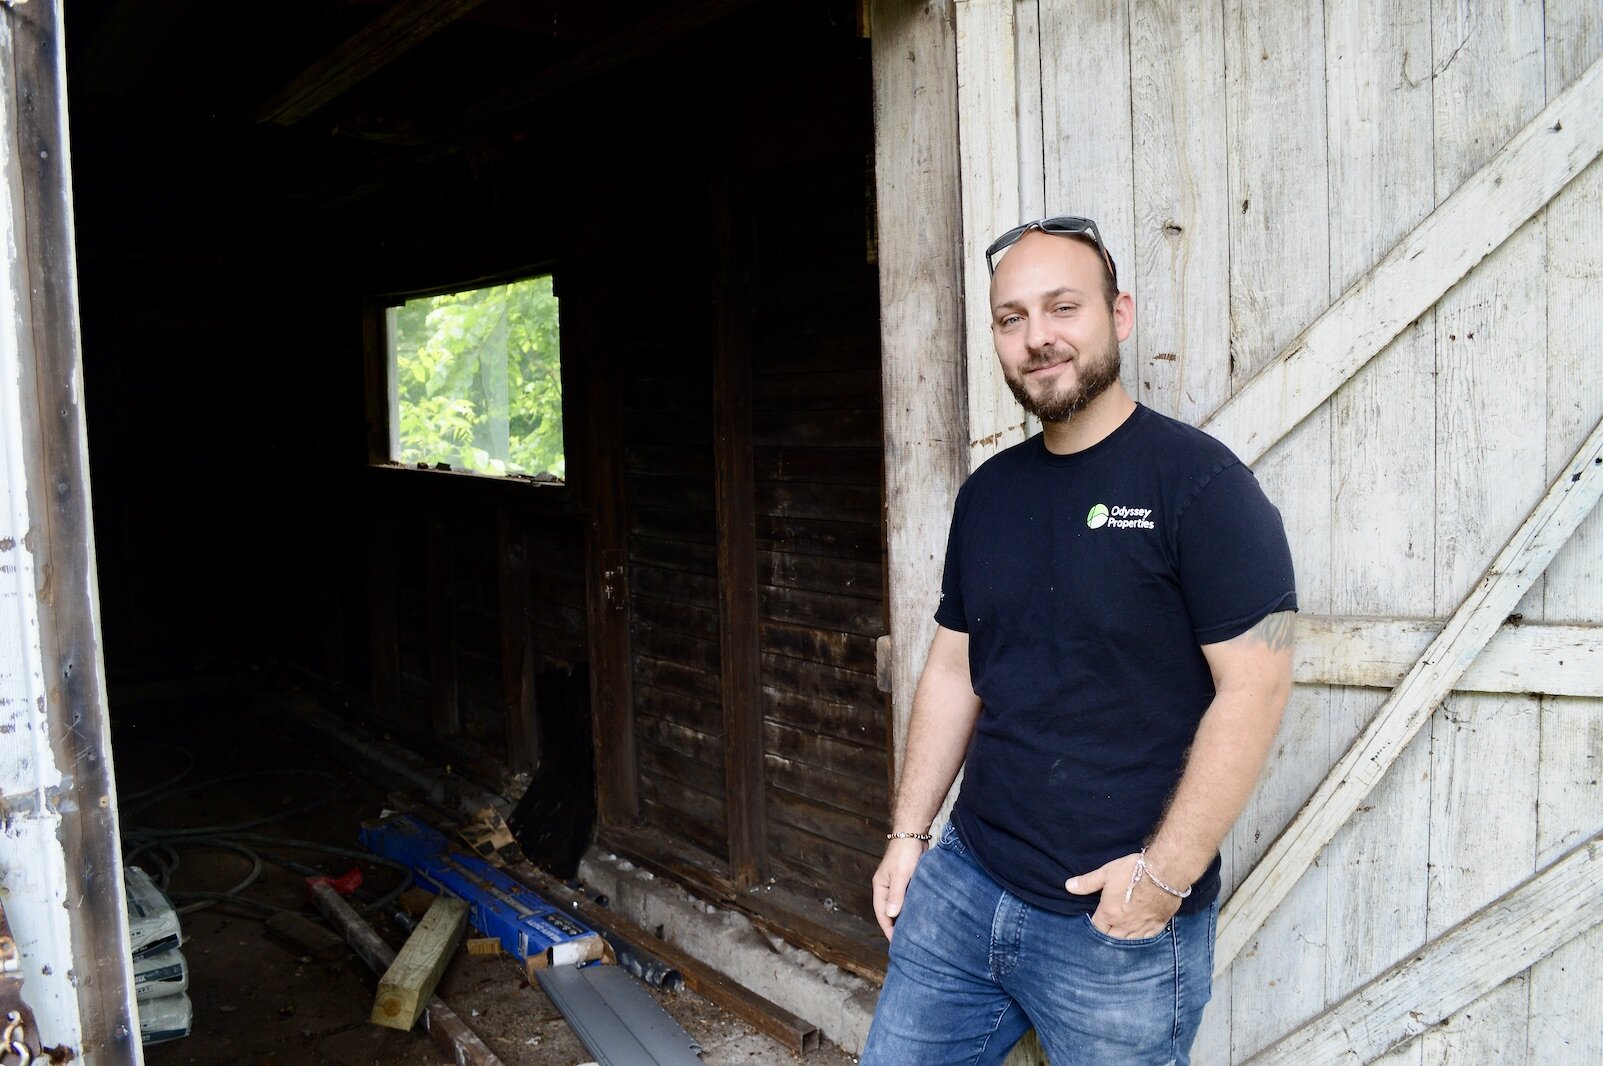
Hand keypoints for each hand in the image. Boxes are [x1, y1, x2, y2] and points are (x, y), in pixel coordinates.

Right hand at [871, 837, 927, 939]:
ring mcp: (898, 884)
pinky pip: (909, 899)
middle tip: (906, 942)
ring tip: (915, 933)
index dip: (888, 928)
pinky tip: (921, 915)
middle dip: (896, 926)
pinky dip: (913, 907)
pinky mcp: (909, 881)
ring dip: (906, 917)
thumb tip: (892, 915)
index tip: (897, 943)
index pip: (881, 913)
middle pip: (890, 911)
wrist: (914, 833)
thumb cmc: (905, 852)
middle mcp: (887, 887)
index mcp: (881, 887)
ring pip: (901, 905)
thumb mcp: (900, 875)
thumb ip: (896, 895)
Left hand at [1066, 853, 1181, 938]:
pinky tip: (1139, 935)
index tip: (1095, 921)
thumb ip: (1087, 882)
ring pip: (1128, 942)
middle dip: (1107, 936)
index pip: (1096, 928)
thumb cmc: (1133, 871)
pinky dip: (1141, 939)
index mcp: (1109, 914)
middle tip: (1107, 930)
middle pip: (1111, 939)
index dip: (1094, 925)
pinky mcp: (1156, 926)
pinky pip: (1146, 939)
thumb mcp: (1106, 873)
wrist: (1164, 873)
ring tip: (1120, 936)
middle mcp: (1124, 925)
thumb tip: (1068, 886)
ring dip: (1123, 940)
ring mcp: (1141, 927)